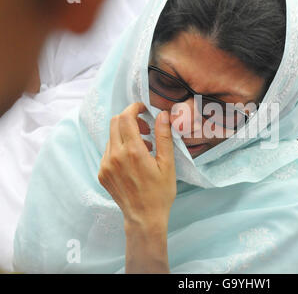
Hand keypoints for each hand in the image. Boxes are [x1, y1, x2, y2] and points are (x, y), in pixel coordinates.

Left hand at [98, 102, 175, 230]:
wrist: (144, 217)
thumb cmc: (160, 192)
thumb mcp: (167, 164)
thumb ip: (163, 136)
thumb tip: (162, 115)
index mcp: (132, 151)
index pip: (125, 117)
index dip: (134, 108)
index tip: (143, 109)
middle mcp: (115, 155)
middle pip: (115, 123)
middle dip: (130, 119)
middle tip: (145, 129)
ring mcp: (105, 165)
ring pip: (111, 137)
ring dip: (125, 135)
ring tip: (143, 148)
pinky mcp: (102, 173)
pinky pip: (108, 151)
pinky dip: (120, 148)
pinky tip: (133, 161)